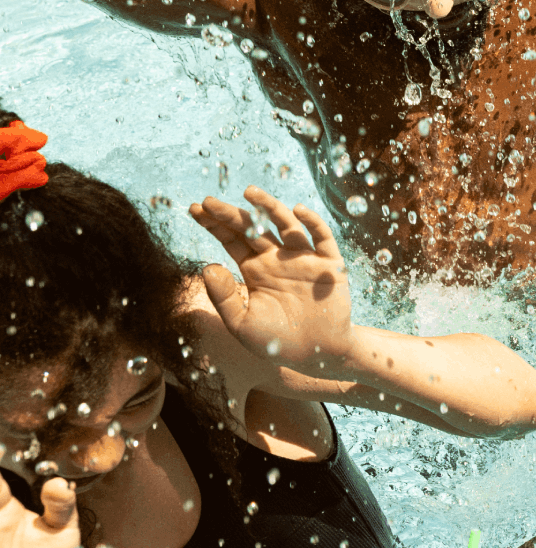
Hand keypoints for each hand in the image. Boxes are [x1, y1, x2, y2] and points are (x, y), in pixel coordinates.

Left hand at [190, 187, 351, 372]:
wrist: (316, 354)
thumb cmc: (276, 341)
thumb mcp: (241, 322)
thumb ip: (224, 296)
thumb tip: (207, 267)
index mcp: (255, 270)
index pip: (232, 239)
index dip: (214, 224)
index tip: (194, 209)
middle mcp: (277, 259)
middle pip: (253, 227)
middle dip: (231, 214)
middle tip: (209, 201)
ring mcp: (303, 259)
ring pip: (285, 225)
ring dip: (269, 207)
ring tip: (250, 192)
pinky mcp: (329, 264)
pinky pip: (322, 238)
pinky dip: (312, 222)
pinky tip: (297, 211)